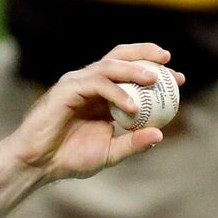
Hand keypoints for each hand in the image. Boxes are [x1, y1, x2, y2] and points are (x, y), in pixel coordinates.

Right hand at [5, 45, 185, 182]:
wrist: (38, 163)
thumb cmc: (70, 157)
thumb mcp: (110, 152)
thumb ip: (133, 143)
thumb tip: (160, 135)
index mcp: (103, 94)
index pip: (131, 72)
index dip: (156, 70)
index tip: (179, 79)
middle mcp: (91, 82)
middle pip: (120, 56)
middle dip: (146, 54)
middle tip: (169, 62)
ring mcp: (78, 83)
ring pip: (109, 66)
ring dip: (134, 70)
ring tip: (154, 80)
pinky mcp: (66, 89)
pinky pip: (96, 85)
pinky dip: (116, 93)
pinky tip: (131, 107)